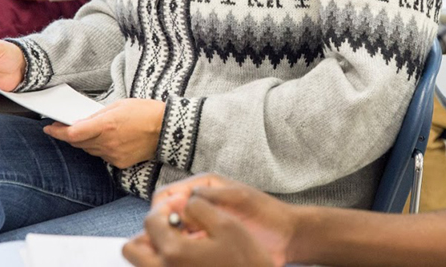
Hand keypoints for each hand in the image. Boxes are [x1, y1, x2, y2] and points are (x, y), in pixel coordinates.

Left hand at [43, 98, 164, 167]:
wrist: (167, 129)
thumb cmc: (146, 112)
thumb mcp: (120, 105)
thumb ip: (98, 115)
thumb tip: (82, 122)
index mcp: (106, 125)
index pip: (73, 133)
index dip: (58, 132)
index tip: (50, 128)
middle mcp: (107, 142)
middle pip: (78, 142)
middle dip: (70, 135)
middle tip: (65, 127)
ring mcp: (113, 154)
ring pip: (89, 150)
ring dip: (85, 142)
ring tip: (91, 131)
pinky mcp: (120, 162)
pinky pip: (102, 156)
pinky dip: (101, 148)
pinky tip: (108, 140)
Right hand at [143, 174, 294, 265]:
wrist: (285, 236)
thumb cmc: (267, 214)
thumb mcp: (240, 198)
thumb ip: (213, 195)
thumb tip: (185, 197)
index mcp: (203, 186)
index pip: (167, 194)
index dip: (160, 207)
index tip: (162, 222)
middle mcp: (197, 203)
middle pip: (165, 213)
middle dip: (161, 226)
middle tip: (165, 242)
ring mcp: (201, 223)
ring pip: (172, 231)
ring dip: (169, 240)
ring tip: (176, 251)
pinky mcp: (206, 241)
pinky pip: (184, 245)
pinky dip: (180, 251)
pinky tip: (186, 258)